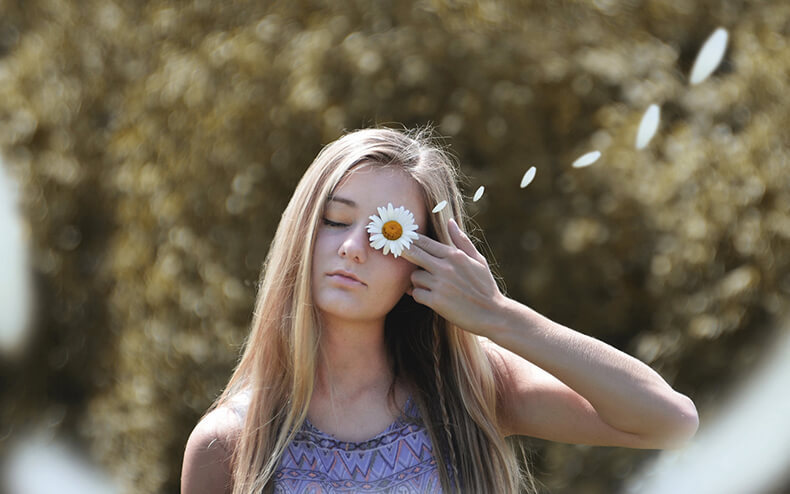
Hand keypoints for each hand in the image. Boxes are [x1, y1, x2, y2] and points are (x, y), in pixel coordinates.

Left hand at [399, 218, 505, 336]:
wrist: (492, 314)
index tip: (401, 238)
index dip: (410, 239)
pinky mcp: (436, 301)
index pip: (425, 242)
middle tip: (396, 251)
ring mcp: (440, 284)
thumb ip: (462, 241)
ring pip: (414, 277)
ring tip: (429, 286)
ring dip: (418, 281)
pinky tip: (429, 297)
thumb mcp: (478, 260)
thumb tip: (450, 221)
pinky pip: (416, 294)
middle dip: (403, 252)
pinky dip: (420, 296)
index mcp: (455, 255)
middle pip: (413, 254)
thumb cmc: (485, 286)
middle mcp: (446, 267)